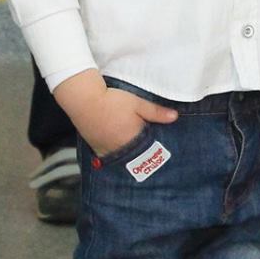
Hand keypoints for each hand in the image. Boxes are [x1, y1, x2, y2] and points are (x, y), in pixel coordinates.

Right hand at [55, 69, 178, 158]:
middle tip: (147, 149)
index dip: (156, 148)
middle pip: (137, 157)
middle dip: (143, 153)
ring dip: (129, 154)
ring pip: (123, 158)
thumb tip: (175, 117)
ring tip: (132, 147)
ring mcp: (107, 151)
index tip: (159, 146)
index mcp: (134, 140)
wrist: (84, 100)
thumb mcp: (137, 103)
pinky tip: (118, 146)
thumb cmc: (112, 101)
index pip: (150, 151)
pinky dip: (115, 153)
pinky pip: (110, 157)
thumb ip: (156, 112)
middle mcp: (121, 149)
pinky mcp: (96, 149)